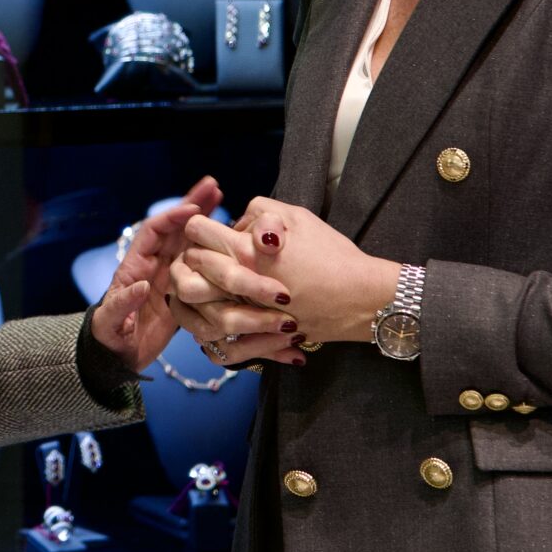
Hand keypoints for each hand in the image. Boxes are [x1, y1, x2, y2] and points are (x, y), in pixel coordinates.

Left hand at [89, 178, 220, 371]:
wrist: (117, 357)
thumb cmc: (109, 338)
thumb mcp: (110, 322)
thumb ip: (122, 303)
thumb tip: (141, 286)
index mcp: (134, 267)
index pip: (153, 232)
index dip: (172, 218)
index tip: (192, 209)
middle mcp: (153, 266)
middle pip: (175, 229)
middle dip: (192, 206)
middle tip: (213, 185)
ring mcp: (169, 277)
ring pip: (189, 242)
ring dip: (204, 220)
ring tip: (222, 197)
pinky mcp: (183, 291)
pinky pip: (200, 265)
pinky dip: (213, 250)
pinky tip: (229, 239)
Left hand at [209, 197, 402, 345]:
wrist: (361, 298)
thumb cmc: (333, 255)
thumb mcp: (298, 217)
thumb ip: (260, 211)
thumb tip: (239, 221)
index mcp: (245, 249)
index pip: (196, 230)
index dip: (199, 224)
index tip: (208, 228)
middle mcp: (238, 281)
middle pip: (190, 264)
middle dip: (193, 255)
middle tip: (207, 254)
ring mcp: (246, 312)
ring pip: (198, 303)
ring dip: (199, 291)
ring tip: (212, 284)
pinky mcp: (259, 336)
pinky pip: (223, 341)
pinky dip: (217, 333)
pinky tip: (221, 323)